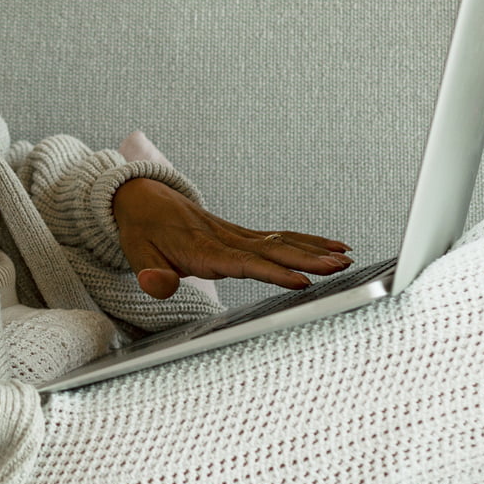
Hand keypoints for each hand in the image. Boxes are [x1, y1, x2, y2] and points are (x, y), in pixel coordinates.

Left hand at [113, 178, 351, 296]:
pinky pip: (278, 237)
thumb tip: (158, 285)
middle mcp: (226, 239)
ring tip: (346, 259)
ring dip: (314, 250)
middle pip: (272, 250)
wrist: (141, 198)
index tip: (301, 281)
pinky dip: (306, 241)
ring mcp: (236, 234)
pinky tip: (332, 248)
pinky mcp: (241, 234)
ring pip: (281, 241)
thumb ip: (150, 274)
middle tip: (340, 268)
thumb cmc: (141, 231)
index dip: (272, 272)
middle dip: (307, 260)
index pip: (243, 263)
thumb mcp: (136, 253)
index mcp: (203, 248)